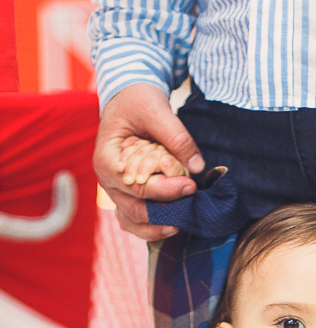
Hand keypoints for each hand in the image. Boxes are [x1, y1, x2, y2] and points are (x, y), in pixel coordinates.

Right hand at [94, 83, 205, 240]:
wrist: (130, 99)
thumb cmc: (138, 101)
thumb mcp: (157, 110)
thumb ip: (177, 137)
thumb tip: (197, 167)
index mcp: (107, 159)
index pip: (135, 185)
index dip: (164, 190)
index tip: (190, 185)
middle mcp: (108, 180)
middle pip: (134, 207)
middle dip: (164, 209)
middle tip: (192, 201)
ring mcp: (116, 191)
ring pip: (132, 221)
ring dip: (156, 227)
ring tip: (180, 226)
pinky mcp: (127, 195)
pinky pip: (135, 221)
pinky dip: (151, 227)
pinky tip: (172, 226)